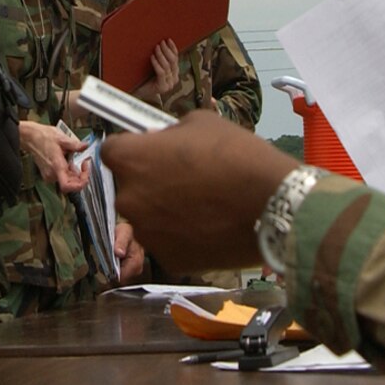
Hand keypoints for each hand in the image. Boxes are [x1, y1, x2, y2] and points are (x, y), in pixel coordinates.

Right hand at [17, 119, 89, 193]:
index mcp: (56, 166)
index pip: (67, 186)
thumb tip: (85, 146)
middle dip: (80, 175)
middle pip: (71, 184)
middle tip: (84, 163)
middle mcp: (52, 174)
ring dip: (74, 172)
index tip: (86, 173)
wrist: (31, 137)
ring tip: (74, 158)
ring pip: (67, 180)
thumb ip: (75, 145)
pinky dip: (68, 171)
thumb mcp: (62, 138)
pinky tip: (68, 160)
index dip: (80, 184)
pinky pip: (62, 177)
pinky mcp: (48, 174)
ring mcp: (49, 175)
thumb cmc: (43, 137)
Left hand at [103, 111, 296, 274]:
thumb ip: (170, 133)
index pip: (112, 150)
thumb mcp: (200, 123)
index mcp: (130, 159)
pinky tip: (210, 226)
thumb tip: (161, 142)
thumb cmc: (236, 155)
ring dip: (165, 210)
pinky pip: (169, 242)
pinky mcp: (168, 261)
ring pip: (148, 216)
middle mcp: (128, 199)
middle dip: (150, 181)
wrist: (272, 205)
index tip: (152, 150)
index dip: (132, 149)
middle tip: (184, 177)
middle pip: (129, 186)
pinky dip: (183, 235)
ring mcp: (147, 234)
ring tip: (202, 205)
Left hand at [132, 39, 181, 106]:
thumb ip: (160, 58)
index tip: (168, 39)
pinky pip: (161, 72)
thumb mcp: (155, 66)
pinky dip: (157, 63)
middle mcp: (174, 79)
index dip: (173, 48)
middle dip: (167, 50)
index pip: (176, 58)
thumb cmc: (145, 78)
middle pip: (173, 61)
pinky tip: (152, 57)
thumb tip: (160, 42)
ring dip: (161, 55)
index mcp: (174, 73)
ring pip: (167, 66)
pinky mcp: (162, 87)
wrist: (138, 92)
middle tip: (161, 42)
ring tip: (156, 47)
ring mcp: (169, 84)